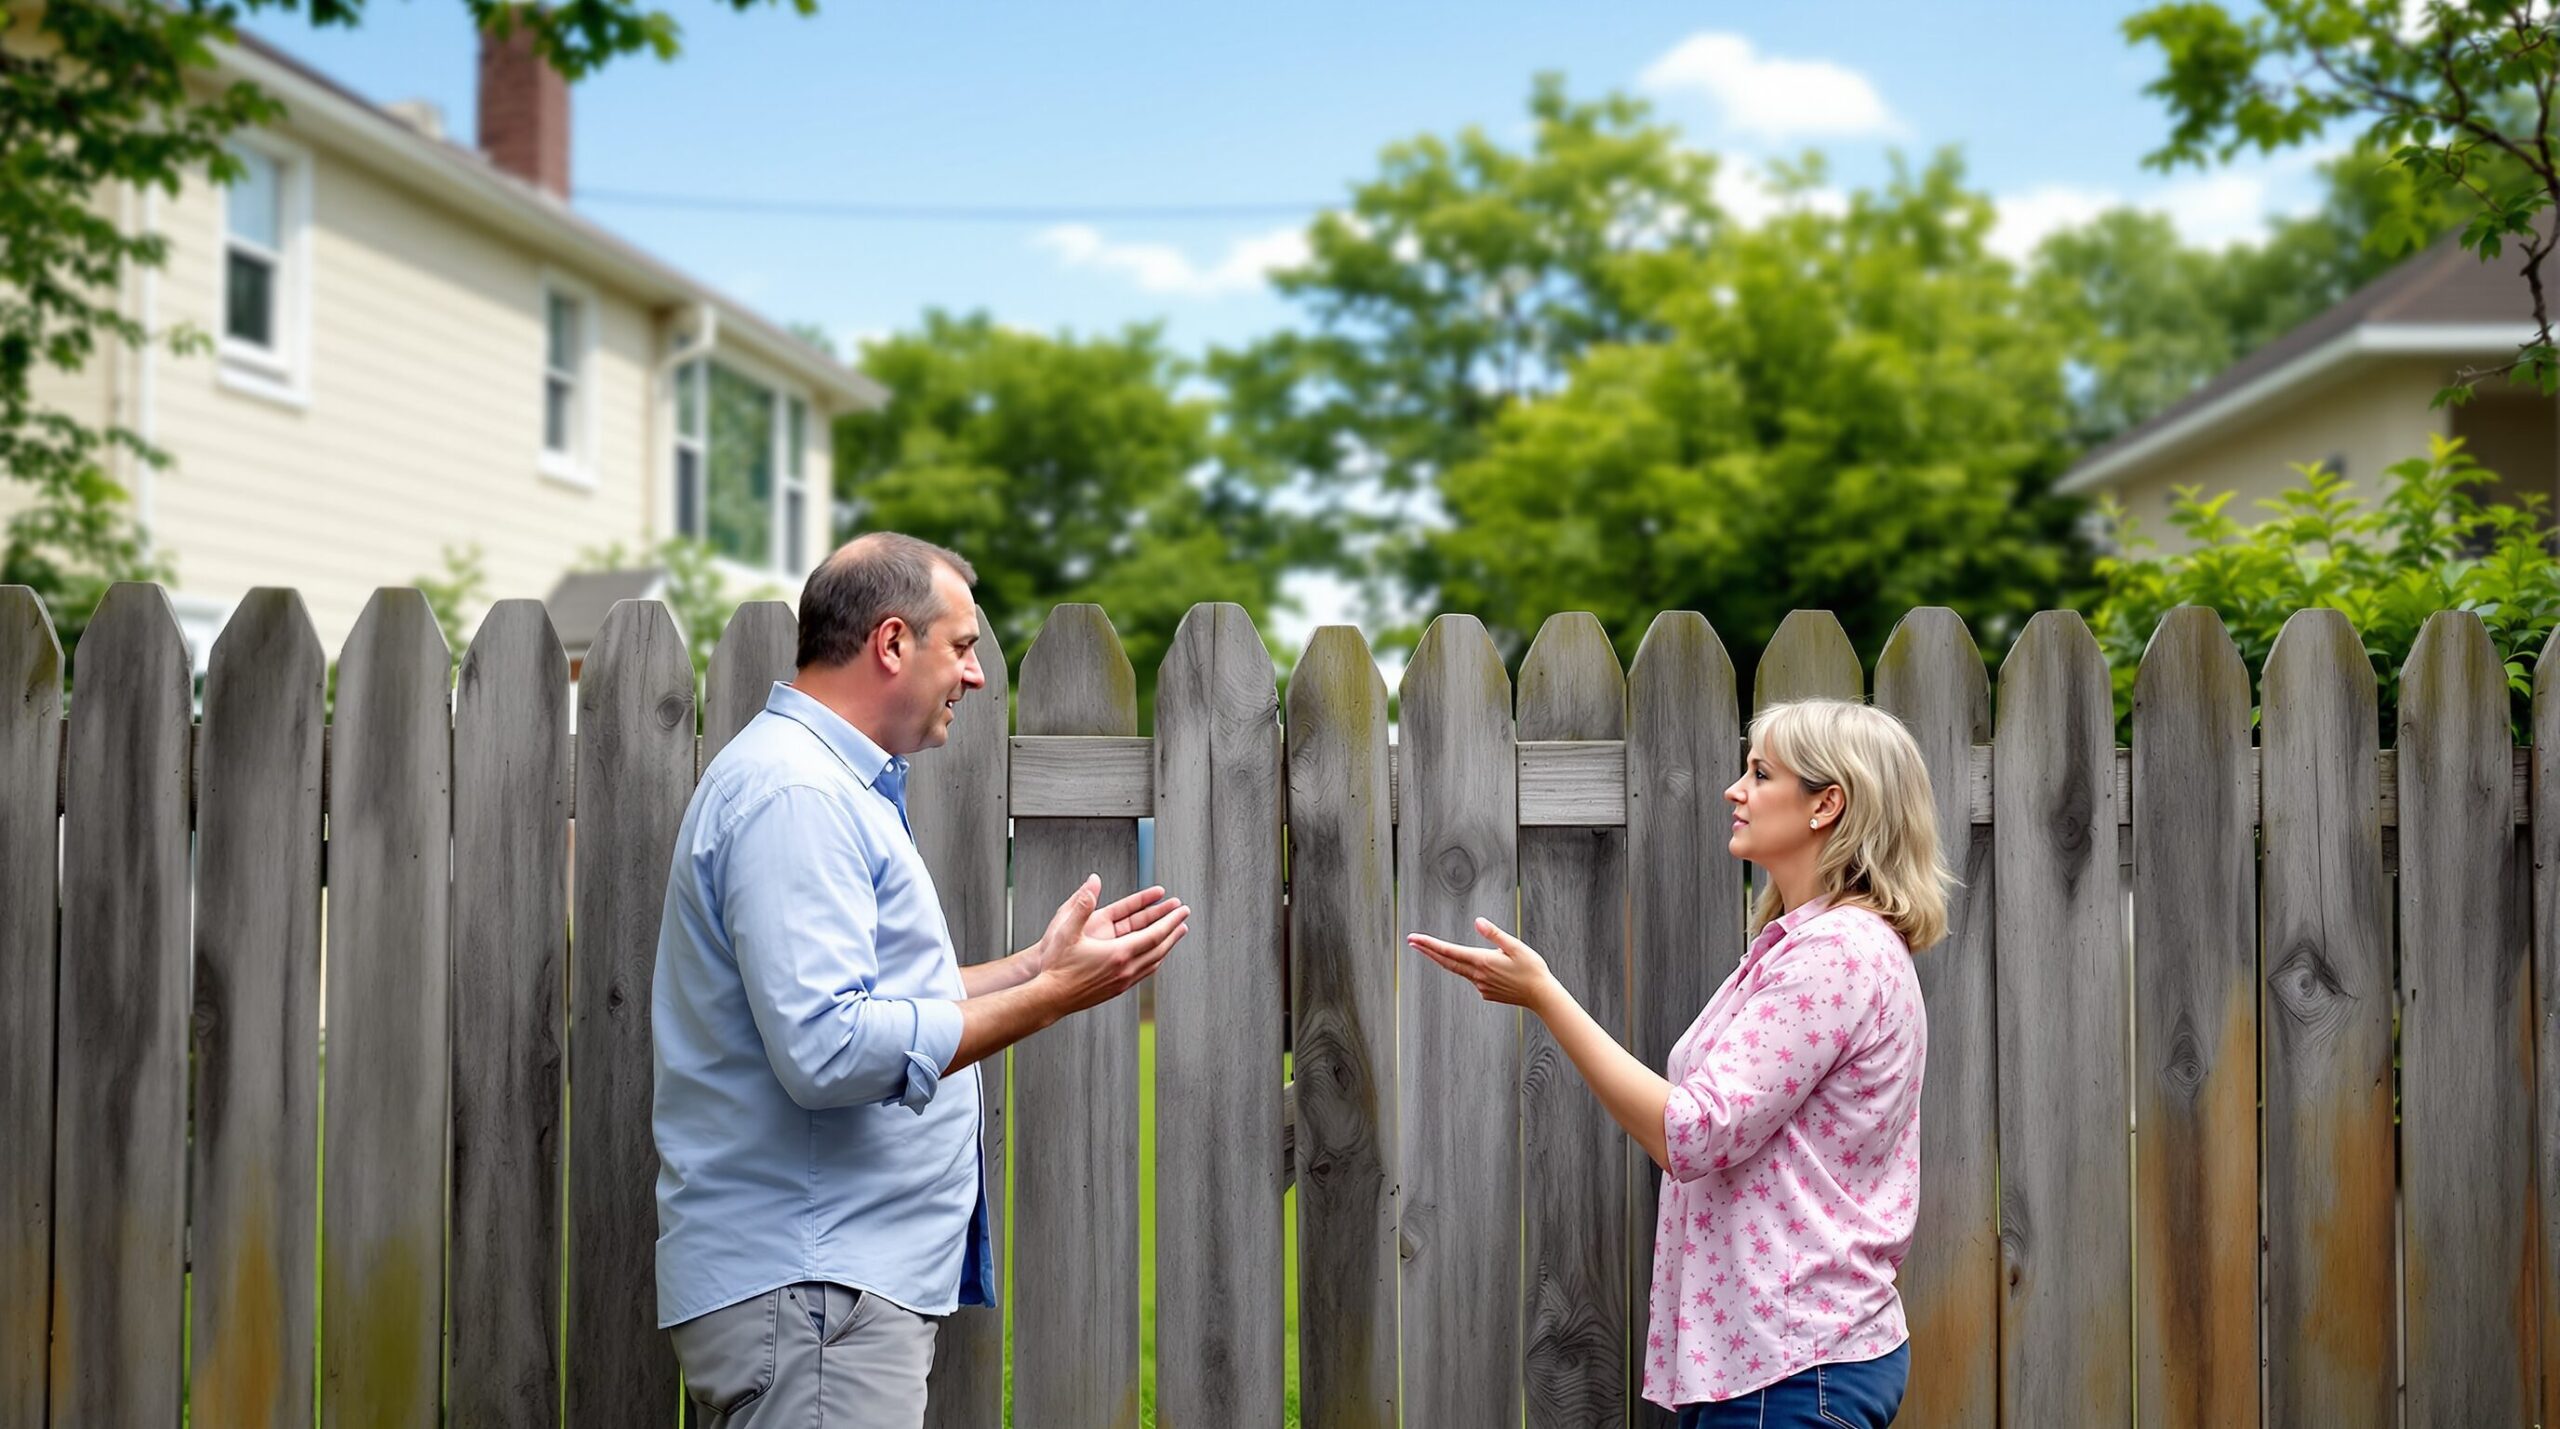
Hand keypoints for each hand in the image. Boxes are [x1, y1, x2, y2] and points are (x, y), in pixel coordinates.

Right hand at [1034, 875, 1188, 1015]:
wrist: (1051, 997)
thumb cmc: (1058, 965)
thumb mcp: (1067, 931)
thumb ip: (1081, 905)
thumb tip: (1093, 882)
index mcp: (1118, 953)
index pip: (1154, 934)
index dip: (1170, 921)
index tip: (1182, 910)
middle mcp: (1125, 969)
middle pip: (1159, 948)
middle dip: (1174, 931)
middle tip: (1184, 919)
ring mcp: (1123, 981)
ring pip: (1154, 962)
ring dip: (1167, 946)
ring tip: (1174, 935)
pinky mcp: (1118, 989)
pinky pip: (1144, 972)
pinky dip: (1155, 960)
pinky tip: (1154, 956)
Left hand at [1406, 918, 1555, 1010]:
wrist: (1541, 995)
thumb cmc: (1532, 968)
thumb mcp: (1516, 946)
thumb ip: (1494, 934)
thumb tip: (1478, 922)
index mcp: (1482, 961)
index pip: (1449, 951)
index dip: (1429, 944)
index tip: (1414, 939)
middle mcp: (1477, 975)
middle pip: (1446, 962)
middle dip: (1428, 951)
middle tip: (1412, 942)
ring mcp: (1481, 986)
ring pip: (1458, 970)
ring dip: (1445, 960)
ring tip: (1433, 949)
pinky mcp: (1486, 993)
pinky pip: (1474, 978)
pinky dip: (1470, 970)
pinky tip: (1481, 966)